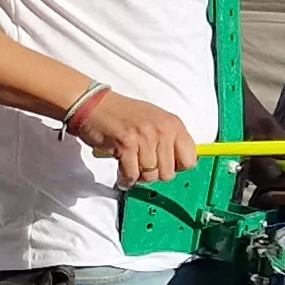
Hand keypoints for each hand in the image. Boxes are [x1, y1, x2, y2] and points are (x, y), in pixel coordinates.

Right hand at [71, 89, 196, 187]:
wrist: (94, 105)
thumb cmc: (123, 114)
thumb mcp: (154, 120)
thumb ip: (168, 140)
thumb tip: (178, 164)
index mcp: (173, 124)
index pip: (190, 159)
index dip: (176, 167)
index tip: (164, 165)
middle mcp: (162, 130)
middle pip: (169, 173)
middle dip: (154, 174)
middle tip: (142, 167)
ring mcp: (145, 138)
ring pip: (150, 176)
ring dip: (138, 176)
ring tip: (130, 167)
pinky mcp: (127, 145)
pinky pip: (132, 175)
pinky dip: (126, 179)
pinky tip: (122, 173)